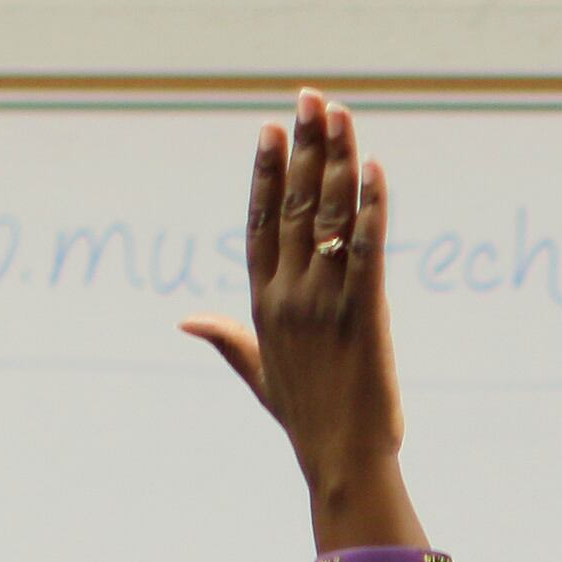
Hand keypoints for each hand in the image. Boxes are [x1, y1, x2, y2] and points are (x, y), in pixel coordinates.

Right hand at [180, 90, 408, 509]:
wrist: (340, 464)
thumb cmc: (306, 420)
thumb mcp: (259, 374)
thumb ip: (226, 340)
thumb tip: (186, 320)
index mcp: (263, 305)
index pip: (261, 223)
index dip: (267, 174)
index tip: (272, 129)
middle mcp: (289, 296)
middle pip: (298, 208)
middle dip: (306, 148)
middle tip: (313, 98)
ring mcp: (325, 305)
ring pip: (331, 219)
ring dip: (337, 162)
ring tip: (340, 113)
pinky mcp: (365, 318)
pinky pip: (368, 253)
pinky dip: (372, 211)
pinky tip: (376, 171)